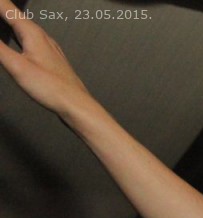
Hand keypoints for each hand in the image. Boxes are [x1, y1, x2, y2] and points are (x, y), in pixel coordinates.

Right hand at [0, 0, 92, 114]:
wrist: (76, 104)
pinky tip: (17, 40)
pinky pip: (30, 39)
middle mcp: (42, 37)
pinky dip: (18, 34)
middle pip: (16, 15)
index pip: (7, 8)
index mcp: (32, 33)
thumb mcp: (17, 66)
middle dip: (2, 10)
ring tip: (1, 18)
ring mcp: (47, 47)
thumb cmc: (52, 88)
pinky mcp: (49, 58)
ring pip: (24, 27)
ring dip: (9, 21)